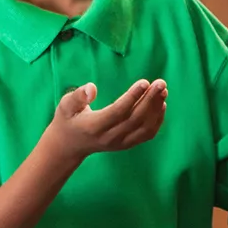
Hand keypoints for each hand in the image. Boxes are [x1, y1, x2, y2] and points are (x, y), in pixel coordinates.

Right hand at [45, 79, 167, 161]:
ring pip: (144, 128)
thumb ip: (77, 96)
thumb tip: (92, 88)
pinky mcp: (127, 144)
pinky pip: (147, 134)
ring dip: (156, 108)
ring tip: (162, 90)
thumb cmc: (68, 120)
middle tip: (160, 82)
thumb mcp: (65, 105)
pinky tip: (161, 103)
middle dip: (150, 100)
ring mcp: (120, 143)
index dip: (132, 97)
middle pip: (135, 119)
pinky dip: (157, 120)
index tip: (145, 82)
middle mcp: (109, 137)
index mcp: (94, 127)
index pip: (118, 112)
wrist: (70, 145)